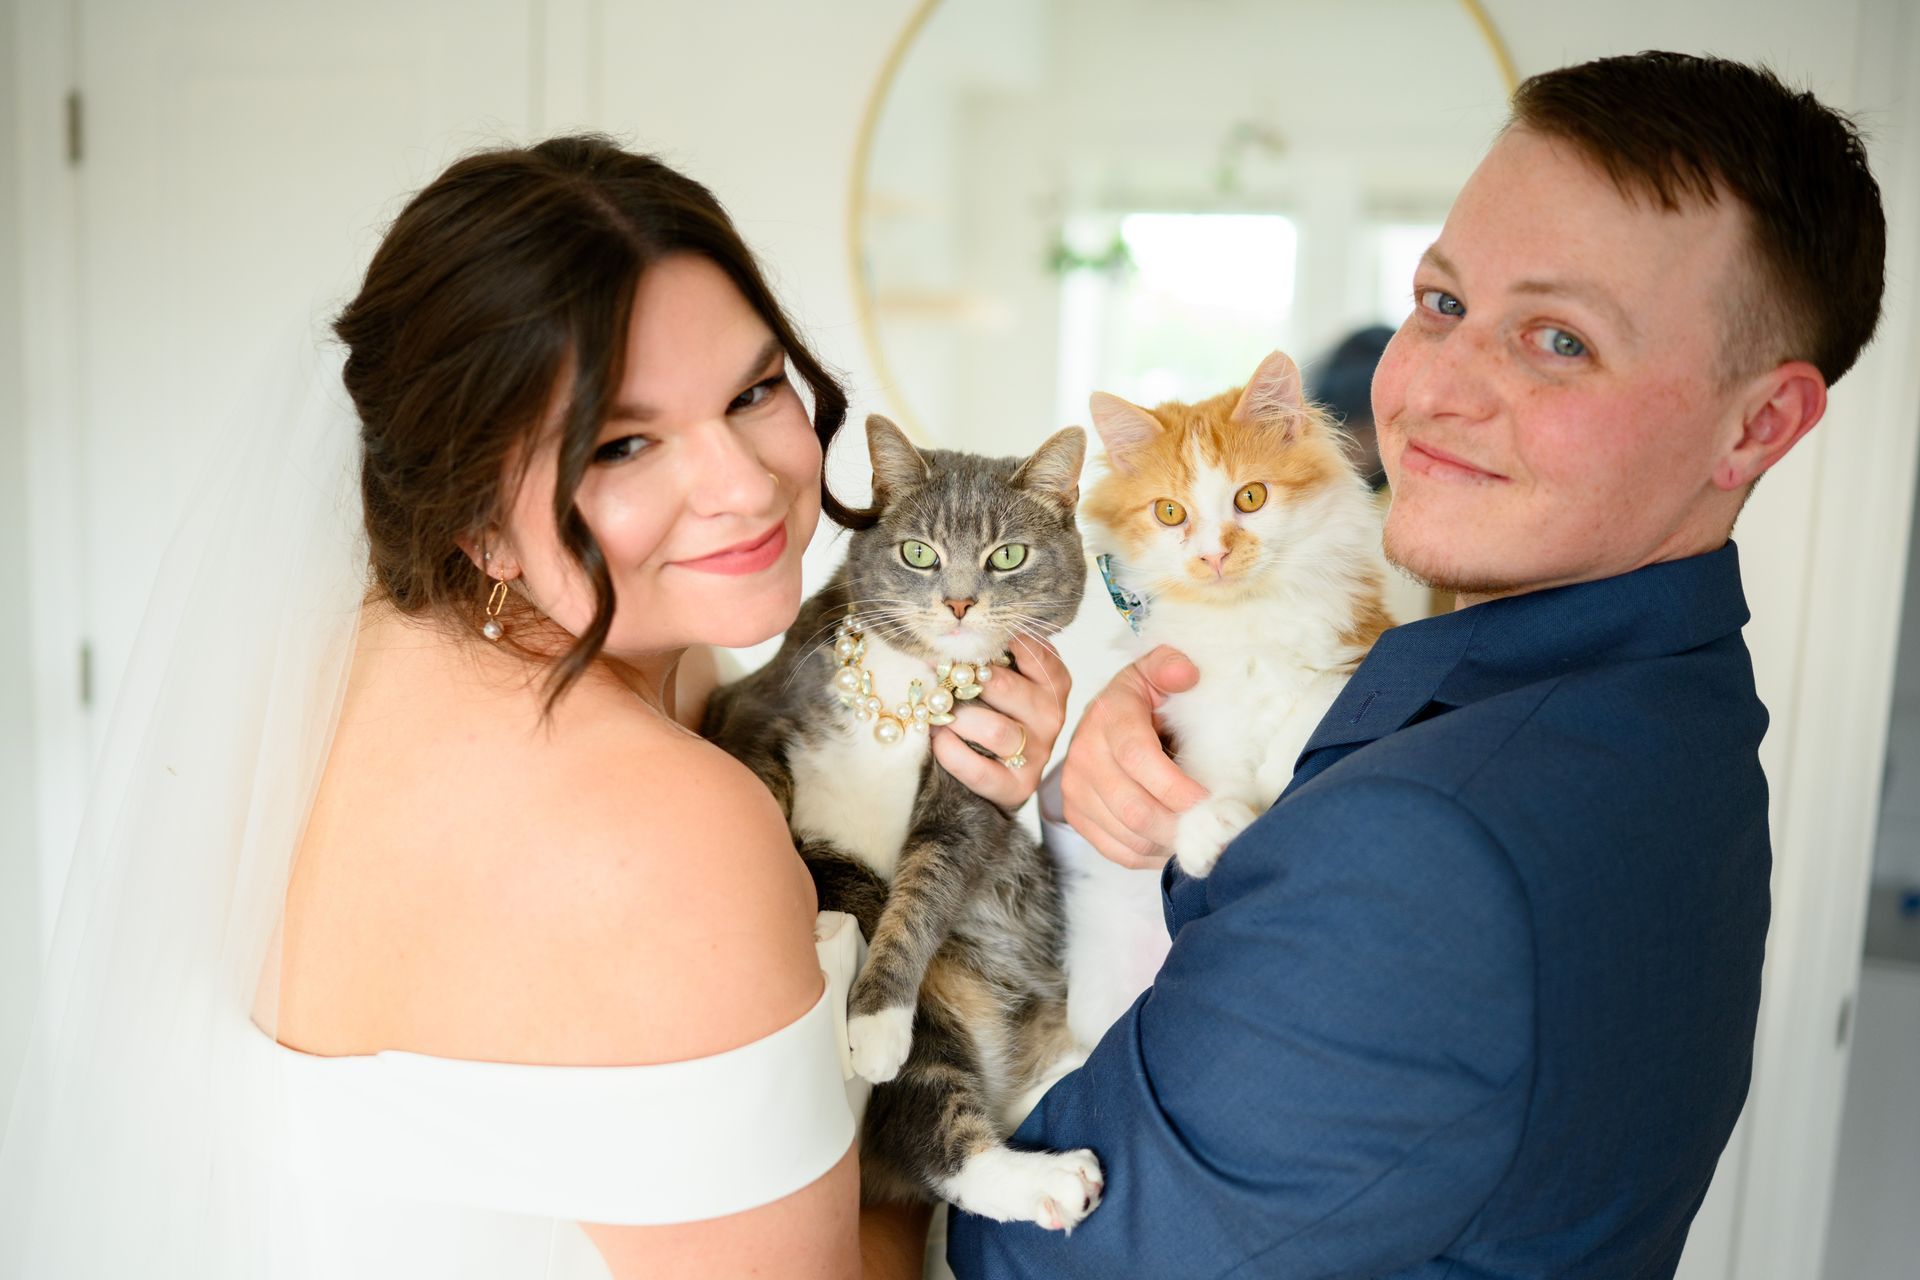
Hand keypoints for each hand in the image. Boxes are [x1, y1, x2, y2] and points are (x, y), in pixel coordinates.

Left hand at [934, 633, 1069, 808]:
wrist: (999, 773)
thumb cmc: (995, 713)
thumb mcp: (1003, 680)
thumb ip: (990, 658)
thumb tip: (948, 637)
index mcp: (1053, 682)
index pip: (1034, 651)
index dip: (993, 642)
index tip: (962, 639)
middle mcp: (1051, 716)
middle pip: (1004, 686)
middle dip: (963, 679)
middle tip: (935, 675)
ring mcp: (1037, 753)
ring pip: (994, 728)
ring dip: (956, 717)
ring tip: (934, 712)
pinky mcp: (1018, 786)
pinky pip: (979, 768)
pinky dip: (951, 751)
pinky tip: (937, 738)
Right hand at [1060, 646, 1208, 867]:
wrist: (1103, 721)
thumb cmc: (1141, 702)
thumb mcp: (1156, 674)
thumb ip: (1170, 666)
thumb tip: (1186, 673)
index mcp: (1109, 716)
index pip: (1139, 759)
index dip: (1178, 788)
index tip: (1212, 801)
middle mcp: (1083, 754)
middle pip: (1134, 808)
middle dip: (1180, 825)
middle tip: (1215, 828)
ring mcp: (1075, 789)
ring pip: (1128, 836)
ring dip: (1169, 843)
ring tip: (1199, 835)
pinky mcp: (1076, 816)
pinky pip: (1117, 852)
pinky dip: (1151, 855)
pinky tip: (1173, 842)